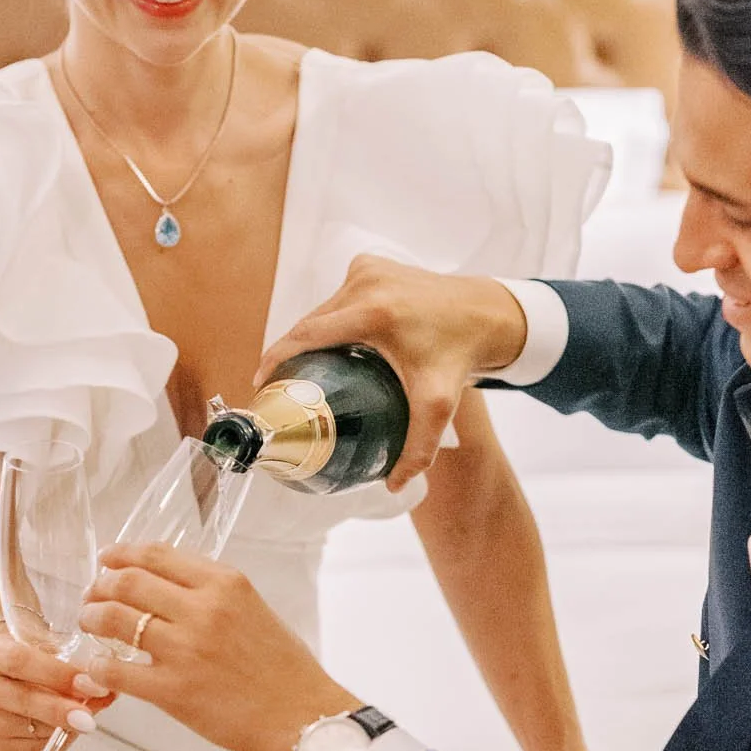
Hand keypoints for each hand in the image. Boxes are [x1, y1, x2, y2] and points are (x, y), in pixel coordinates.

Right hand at [0, 626, 112, 750]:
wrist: (1, 674)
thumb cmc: (30, 658)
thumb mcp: (48, 649)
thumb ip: (74, 666)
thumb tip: (108, 690)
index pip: (20, 661)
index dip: (58, 674)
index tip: (91, 683)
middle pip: (23, 700)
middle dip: (63, 710)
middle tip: (91, 717)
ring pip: (32, 730)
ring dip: (65, 727)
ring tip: (82, 717)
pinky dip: (55, 743)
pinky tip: (60, 730)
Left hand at [80, 542, 356, 750]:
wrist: (301, 718)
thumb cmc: (284, 669)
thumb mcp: (254, 609)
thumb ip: (213, 593)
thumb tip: (166, 585)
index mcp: (225, 584)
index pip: (156, 555)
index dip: (122, 555)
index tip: (108, 560)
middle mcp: (203, 610)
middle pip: (128, 581)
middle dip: (100, 585)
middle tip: (92, 595)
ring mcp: (185, 650)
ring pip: (114, 619)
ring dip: (92, 618)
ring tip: (89, 623)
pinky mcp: (173, 690)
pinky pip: (116, 670)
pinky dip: (97, 666)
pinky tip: (96, 667)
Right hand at [256, 254, 529, 490]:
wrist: (488, 314)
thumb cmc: (461, 355)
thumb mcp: (439, 404)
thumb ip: (417, 448)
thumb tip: (394, 486)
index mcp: (375, 312)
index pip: (308, 334)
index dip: (277, 357)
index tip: (261, 383)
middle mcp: (366, 282)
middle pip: (312, 323)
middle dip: (293, 352)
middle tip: (283, 387)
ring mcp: (367, 268)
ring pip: (324, 309)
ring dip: (313, 336)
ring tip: (305, 371)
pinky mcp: (369, 263)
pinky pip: (338, 297)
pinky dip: (333, 319)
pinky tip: (334, 346)